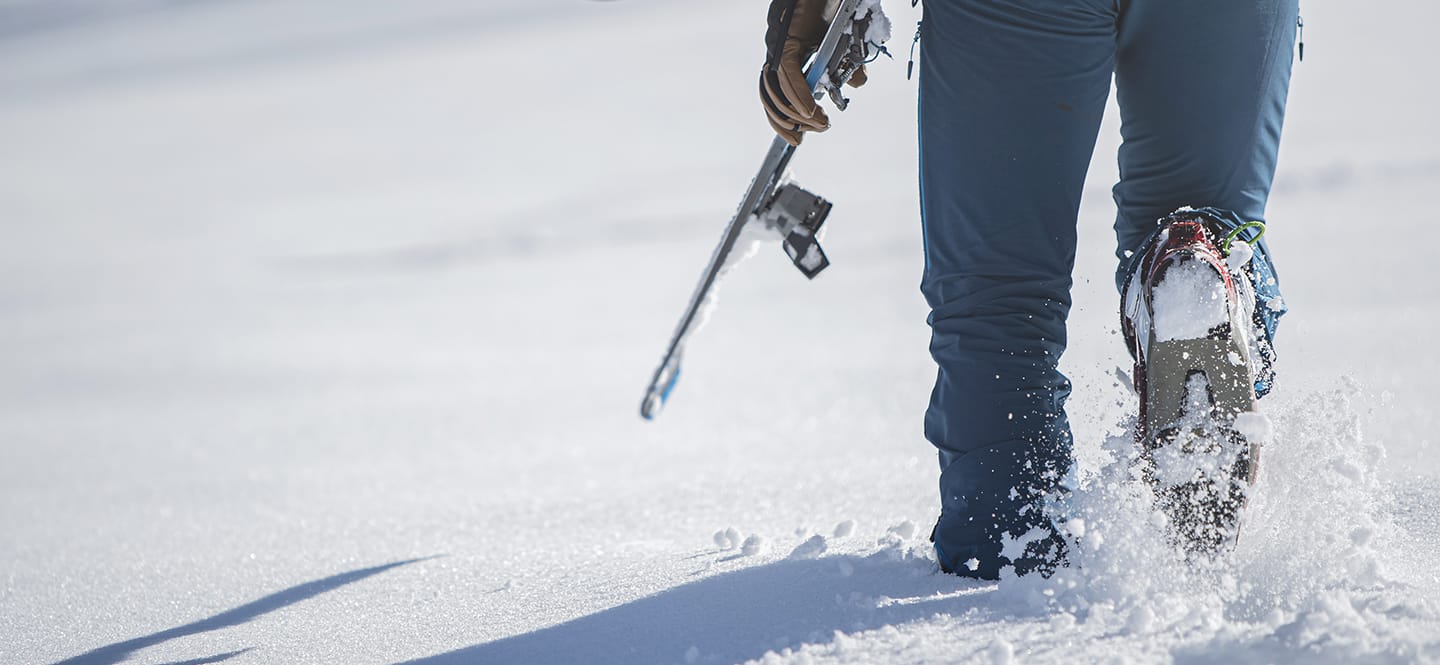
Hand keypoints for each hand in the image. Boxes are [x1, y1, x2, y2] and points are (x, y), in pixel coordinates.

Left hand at [759, 0, 866, 145]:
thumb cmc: (835, 8)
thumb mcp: (845, 46)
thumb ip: (848, 67)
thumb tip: (857, 86)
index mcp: (789, 59)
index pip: (777, 97)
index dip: (783, 121)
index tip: (797, 139)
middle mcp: (779, 55)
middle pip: (772, 98)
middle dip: (791, 122)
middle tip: (817, 129)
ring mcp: (781, 47)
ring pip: (777, 89)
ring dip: (796, 112)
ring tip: (817, 122)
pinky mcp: (789, 40)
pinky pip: (787, 72)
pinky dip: (798, 94)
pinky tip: (810, 109)